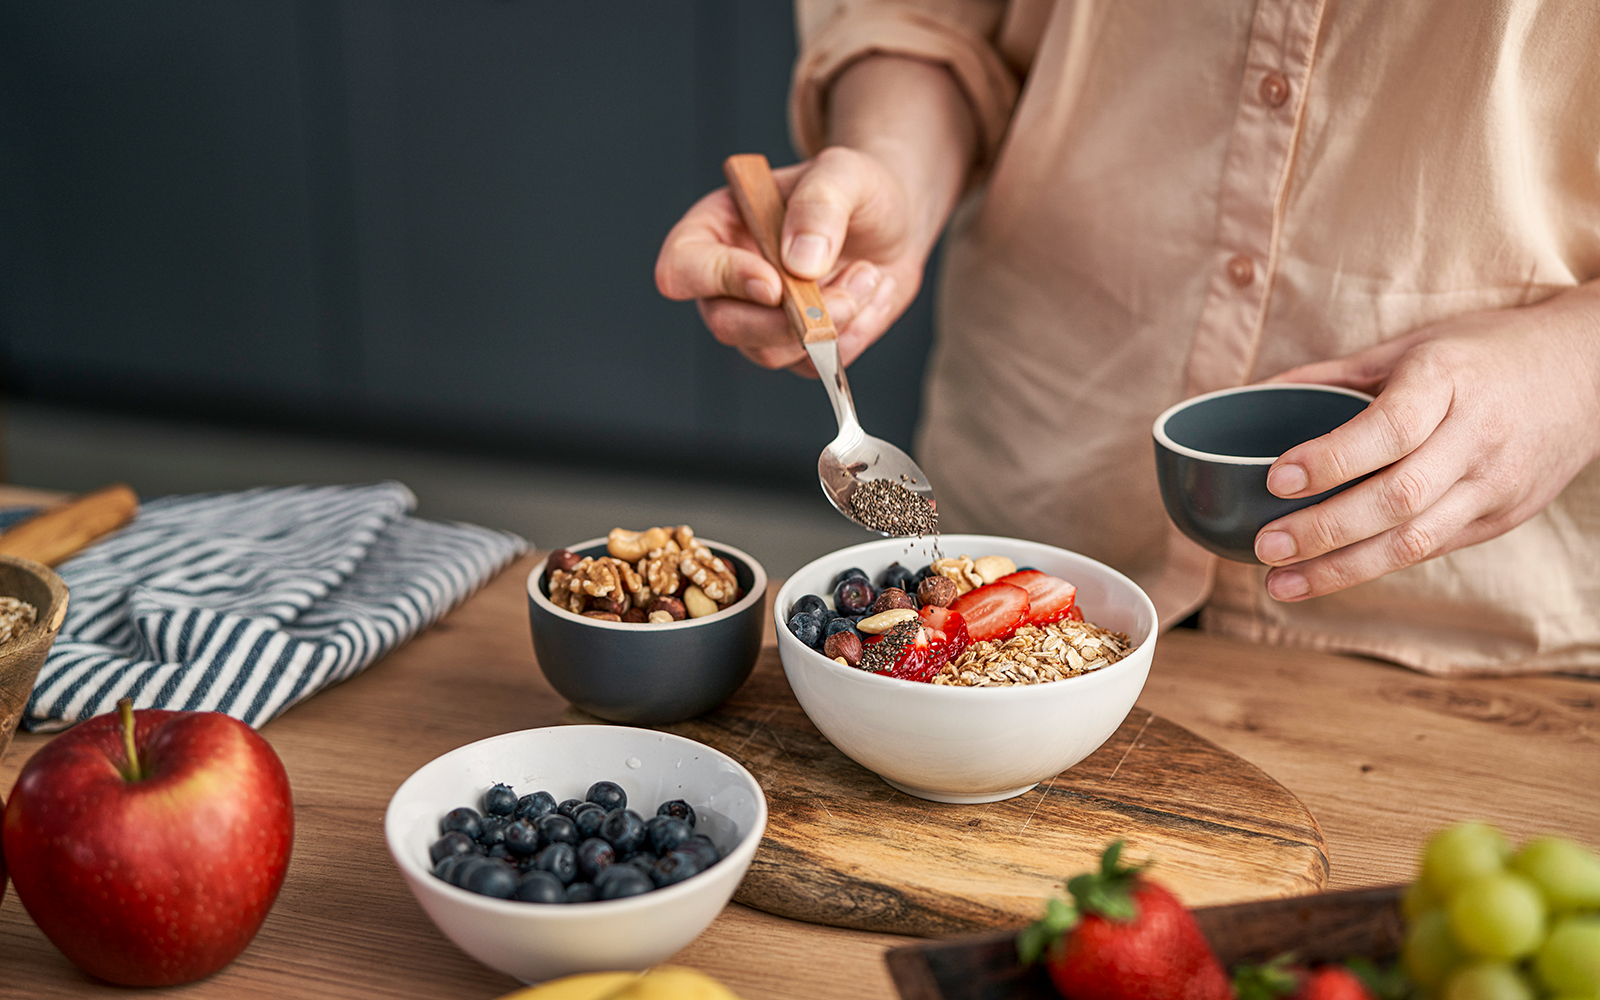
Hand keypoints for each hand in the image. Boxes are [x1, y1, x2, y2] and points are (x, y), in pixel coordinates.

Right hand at [654, 147, 923, 375]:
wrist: (892, 222)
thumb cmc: (854, 190)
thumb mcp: (844, 174)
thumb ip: (819, 205)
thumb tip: (799, 263)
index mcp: (716, 228)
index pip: (682, 267)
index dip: (720, 280)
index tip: (774, 284)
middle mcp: (727, 282)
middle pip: (725, 324)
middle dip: (788, 321)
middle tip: (844, 298)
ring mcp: (759, 319)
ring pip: (770, 352)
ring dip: (830, 325)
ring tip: (868, 275)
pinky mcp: (796, 347)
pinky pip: (813, 363)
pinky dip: (852, 335)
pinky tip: (870, 293)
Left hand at [1254, 282, 1599, 599]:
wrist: (1591, 371)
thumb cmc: (1487, 352)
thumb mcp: (1415, 345)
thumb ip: (1335, 373)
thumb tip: (1253, 391)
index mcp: (1450, 382)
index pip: (1389, 430)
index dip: (1331, 459)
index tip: (1276, 478)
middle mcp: (1477, 437)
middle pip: (1398, 498)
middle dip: (1325, 530)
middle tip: (1264, 547)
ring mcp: (1495, 484)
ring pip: (1416, 541)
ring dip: (1342, 569)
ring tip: (1281, 583)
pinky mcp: (1503, 517)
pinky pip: (1432, 549)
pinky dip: (1376, 565)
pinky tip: (1328, 576)